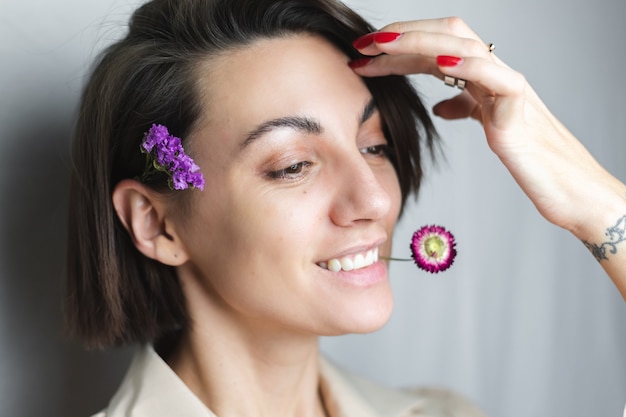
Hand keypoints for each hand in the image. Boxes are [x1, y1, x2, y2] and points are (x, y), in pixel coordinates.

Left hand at [350, 18, 625, 243]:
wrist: (570, 190)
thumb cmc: (532, 161)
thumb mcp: (488, 128)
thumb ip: (466, 107)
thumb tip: (441, 104)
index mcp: (482, 79)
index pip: (435, 51)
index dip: (398, 50)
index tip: (363, 58)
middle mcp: (495, 75)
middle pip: (446, 36)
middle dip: (401, 36)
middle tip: (361, 47)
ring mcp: (509, 87)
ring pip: (464, 46)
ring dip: (419, 42)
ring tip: (383, 45)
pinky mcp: (520, 107)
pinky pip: (494, 76)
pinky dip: (468, 64)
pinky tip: (439, 62)